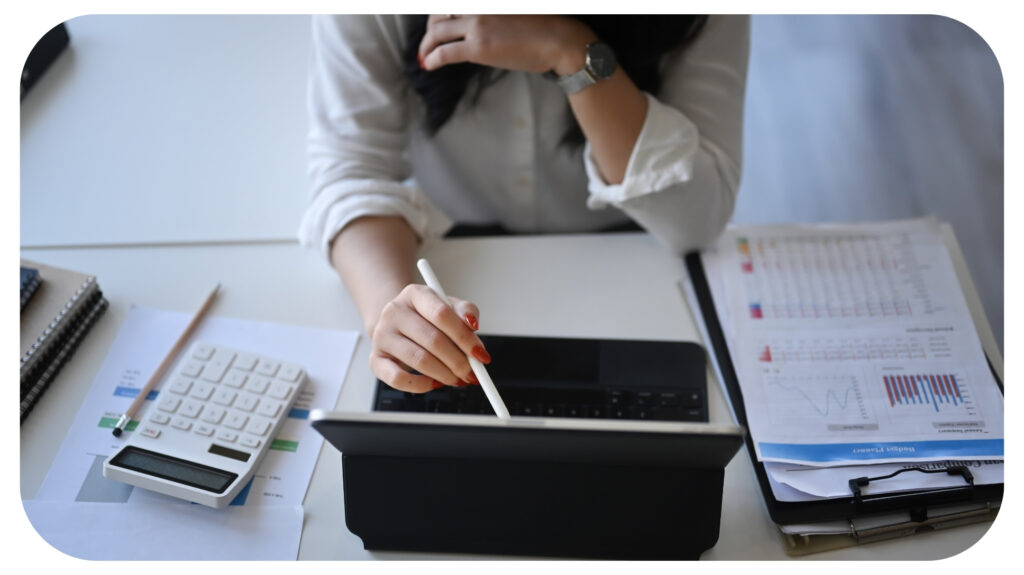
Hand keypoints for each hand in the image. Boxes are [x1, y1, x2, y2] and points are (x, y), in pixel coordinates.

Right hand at [369, 283, 489, 392]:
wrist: (397, 323)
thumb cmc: (427, 317)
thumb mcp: (449, 306)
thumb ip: (466, 312)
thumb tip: (473, 327)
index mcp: (415, 294)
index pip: (442, 314)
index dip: (465, 337)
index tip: (481, 355)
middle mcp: (394, 312)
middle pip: (433, 340)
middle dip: (459, 361)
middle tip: (472, 373)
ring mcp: (382, 336)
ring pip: (419, 360)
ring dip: (445, 375)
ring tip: (458, 379)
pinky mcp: (376, 359)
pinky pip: (398, 379)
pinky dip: (421, 385)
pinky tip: (435, 383)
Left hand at [418, 15, 595, 75]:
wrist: (558, 39)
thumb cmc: (542, 26)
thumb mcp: (511, 9)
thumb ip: (490, 13)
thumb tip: (475, 23)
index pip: (450, 4)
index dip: (439, 14)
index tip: (436, 24)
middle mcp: (476, 6)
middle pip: (438, 14)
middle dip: (430, 30)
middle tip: (428, 43)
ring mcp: (476, 25)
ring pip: (437, 33)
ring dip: (426, 45)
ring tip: (424, 56)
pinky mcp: (478, 47)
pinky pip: (445, 52)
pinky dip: (432, 58)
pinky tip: (428, 64)